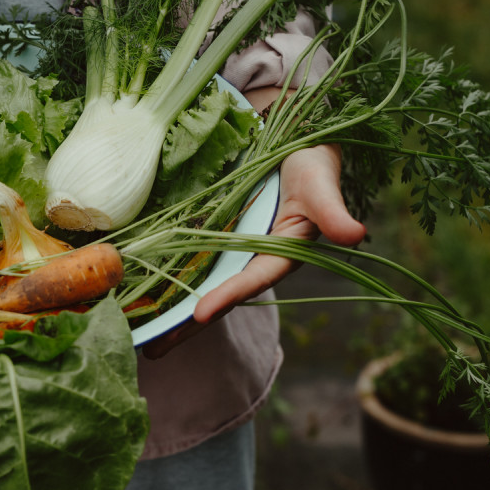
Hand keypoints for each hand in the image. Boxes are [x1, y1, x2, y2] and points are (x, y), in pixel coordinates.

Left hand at [142, 90, 365, 357]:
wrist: (295, 141)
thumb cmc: (314, 163)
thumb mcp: (323, 185)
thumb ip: (334, 212)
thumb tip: (356, 234)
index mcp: (281, 255)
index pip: (253, 279)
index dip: (229, 295)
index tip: (201, 313)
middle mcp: (251, 258)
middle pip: (215, 295)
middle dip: (186, 324)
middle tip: (153, 348)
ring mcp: (228, 248)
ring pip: (194, 282)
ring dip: (167, 308)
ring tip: (135, 332)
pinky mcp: (209, 233)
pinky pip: (183, 257)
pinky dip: (161, 274)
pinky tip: (133, 289)